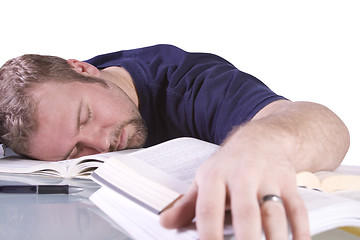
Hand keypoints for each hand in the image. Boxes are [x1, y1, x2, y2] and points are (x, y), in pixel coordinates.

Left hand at [160, 139, 310, 239]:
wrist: (262, 138)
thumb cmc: (230, 163)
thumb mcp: (205, 178)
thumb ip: (187, 204)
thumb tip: (165, 223)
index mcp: (215, 176)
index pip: (208, 209)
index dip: (208, 233)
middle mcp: (242, 176)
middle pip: (245, 212)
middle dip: (246, 239)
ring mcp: (268, 179)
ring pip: (273, 213)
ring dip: (275, 239)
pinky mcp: (289, 183)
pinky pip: (297, 210)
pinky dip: (300, 232)